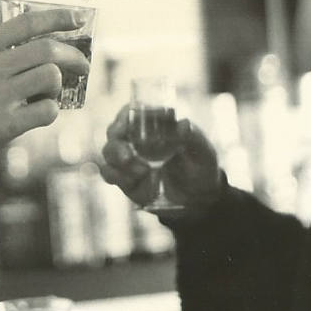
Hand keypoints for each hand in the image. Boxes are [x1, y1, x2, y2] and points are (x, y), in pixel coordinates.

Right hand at [0, 9, 90, 165]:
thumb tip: (39, 42)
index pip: (28, 23)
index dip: (58, 17)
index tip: (77, 19)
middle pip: (48, 50)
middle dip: (74, 56)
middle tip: (83, 65)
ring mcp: (0, 95)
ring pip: (51, 78)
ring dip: (58, 85)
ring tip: (49, 93)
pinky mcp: (5, 124)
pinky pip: (47, 111)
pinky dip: (51, 111)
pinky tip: (41, 112)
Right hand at [99, 105, 222, 212]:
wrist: (198, 198)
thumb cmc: (200, 166)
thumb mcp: (203, 150)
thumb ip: (193, 137)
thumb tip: (182, 124)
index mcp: (153, 125)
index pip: (132, 112)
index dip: (125, 115)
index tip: (126, 124)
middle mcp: (136, 139)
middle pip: (114, 131)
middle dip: (117, 142)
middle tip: (128, 156)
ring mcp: (128, 159)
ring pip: (108, 151)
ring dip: (118, 160)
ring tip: (141, 171)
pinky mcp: (124, 178)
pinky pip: (108, 172)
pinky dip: (115, 175)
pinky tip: (133, 180)